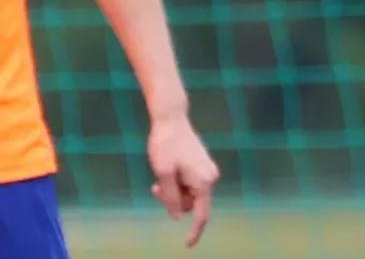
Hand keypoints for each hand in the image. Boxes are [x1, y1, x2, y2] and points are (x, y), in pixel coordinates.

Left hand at [147, 115, 220, 247]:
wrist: (171, 120)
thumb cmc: (165, 145)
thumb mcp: (163, 174)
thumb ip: (171, 197)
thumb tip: (178, 216)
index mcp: (204, 181)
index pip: (202, 214)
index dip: (194, 232)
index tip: (187, 245)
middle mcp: (210, 177)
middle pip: (191, 204)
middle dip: (173, 202)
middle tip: (154, 189)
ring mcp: (206, 171)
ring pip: (188, 195)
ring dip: (172, 192)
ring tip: (158, 178)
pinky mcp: (201, 166)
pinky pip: (188, 185)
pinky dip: (176, 184)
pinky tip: (166, 171)